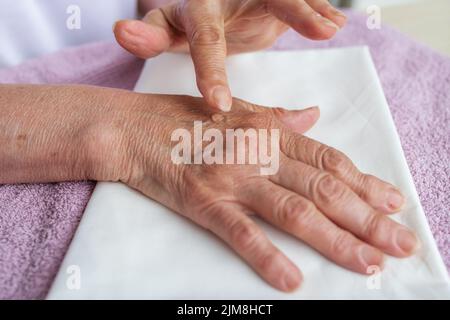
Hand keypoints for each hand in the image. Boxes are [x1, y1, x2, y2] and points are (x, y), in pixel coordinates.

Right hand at [93, 93, 417, 291]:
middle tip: (400, 244)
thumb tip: (312, 116)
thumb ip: (278, 117)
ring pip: (295, 212)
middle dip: (367, 219)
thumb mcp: (238, 109)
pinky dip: (268, 257)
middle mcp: (260, 155)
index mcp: (270, 132)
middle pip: (324, 189)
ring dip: (336, 241)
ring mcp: (233, 180)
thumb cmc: (185, 118)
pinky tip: (293, 281)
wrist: (134, 128)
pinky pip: (242, 233)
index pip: (329, 160)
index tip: (393, 203)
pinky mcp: (205, 203)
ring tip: (369, 264)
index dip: (365, 183)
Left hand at [114, 0, 346, 110]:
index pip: (206, 40)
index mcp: (200, 7)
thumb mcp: (168, 27)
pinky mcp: (276, 0)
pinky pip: (300, 0)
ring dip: (312, 8)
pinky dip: (319, 10)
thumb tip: (121, 32)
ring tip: (331, 26)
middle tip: (320, 29)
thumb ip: (151, 34)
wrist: (214, 1)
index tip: (219, 105)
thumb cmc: (188, 19)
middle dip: (295, 10)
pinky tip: (337, 24)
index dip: (212, 70)